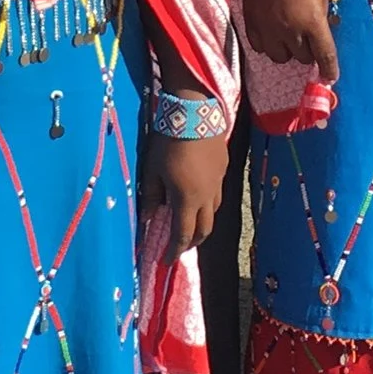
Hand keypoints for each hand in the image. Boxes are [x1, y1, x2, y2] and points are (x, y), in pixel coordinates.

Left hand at [142, 134, 227, 255]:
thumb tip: (148, 218)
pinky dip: (207, 204)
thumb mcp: (152, 170)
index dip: (174, 251)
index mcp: (187, 199)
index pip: (182, 235)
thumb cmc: (168, 142)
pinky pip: (217, 195)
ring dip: (201, 223)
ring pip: (213, 213)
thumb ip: (150, 196)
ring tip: (189, 221)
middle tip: (178, 245)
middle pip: (204, 230)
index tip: (165, 260)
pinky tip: (197, 195)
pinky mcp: (224, 170)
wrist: (195, 113)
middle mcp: (206, 196)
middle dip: (191, 242)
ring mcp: (218, 183)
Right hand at [239, 0, 337, 78]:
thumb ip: (321, 14)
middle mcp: (290, 30)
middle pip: (302, 58)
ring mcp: (268, 28)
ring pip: (279, 57)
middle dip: (308, 51)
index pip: (324, 55)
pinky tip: (271, 30)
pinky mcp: (251, 23)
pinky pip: (260, 47)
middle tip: (308, 37)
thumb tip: (321, 30)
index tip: (330, 76)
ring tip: (288, 35)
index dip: (329, 69)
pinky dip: (268, 43)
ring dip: (287, 50)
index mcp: (312, 21)